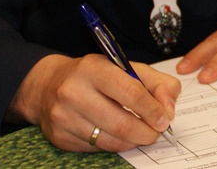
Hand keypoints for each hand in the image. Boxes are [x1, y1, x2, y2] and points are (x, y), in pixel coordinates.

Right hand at [8, 53, 180, 152]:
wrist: (48, 85)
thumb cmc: (96, 75)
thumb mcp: (128, 68)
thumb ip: (158, 83)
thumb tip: (169, 109)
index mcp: (94, 69)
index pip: (131, 92)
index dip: (152, 109)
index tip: (165, 119)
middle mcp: (74, 92)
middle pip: (120, 122)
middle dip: (146, 132)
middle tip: (157, 132)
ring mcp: (63, 117)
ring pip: (108, 140)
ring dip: (132, 141)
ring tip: (142, 135)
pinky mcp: (59, 137)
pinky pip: (95, 148)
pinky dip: (114, 145)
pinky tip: (119, 136)